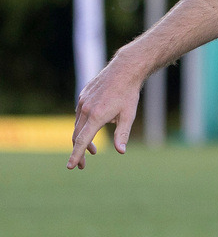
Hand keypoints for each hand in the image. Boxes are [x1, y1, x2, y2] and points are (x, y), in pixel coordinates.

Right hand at [67, 54, 142, 169]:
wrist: (124, 70)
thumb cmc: (128, 94)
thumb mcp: (128, 116)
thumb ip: (122, 134)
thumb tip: (121, 151)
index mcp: (97, 116)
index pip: (82, 141)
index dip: (76, 155)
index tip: (70, 166)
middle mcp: (86, 109)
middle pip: (77, 136)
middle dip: (79, 152)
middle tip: (82, 165)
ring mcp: (82, 102)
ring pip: (78, 125)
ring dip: (83, 139)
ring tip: (93, 150)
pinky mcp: (82, 96)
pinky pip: (80, 114)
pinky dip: (84, 125)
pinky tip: (93, 128)